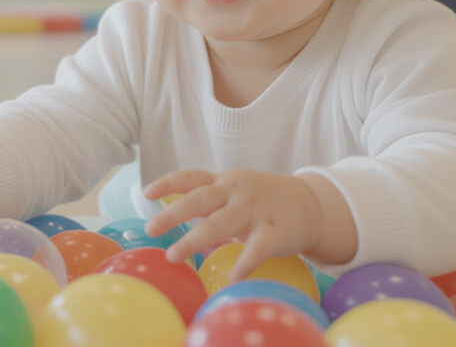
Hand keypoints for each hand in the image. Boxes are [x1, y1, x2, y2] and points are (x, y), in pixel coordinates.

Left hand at [143, 169, 323, 279]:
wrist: (309, 204)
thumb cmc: (260, 200)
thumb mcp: (232, 191)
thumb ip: (205, 200)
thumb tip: (168, 213)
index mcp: (223, 182)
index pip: (192, 177)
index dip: (168, 183)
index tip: (146, 193)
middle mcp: (236, 192)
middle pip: (200, 200)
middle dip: (173, 213)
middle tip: (151, 228)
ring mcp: (255, 210)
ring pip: (221, 223)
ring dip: (195, 240)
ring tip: (173, 256)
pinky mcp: (275, 231)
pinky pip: (257, 247)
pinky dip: (245, 262)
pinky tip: (233, 277)